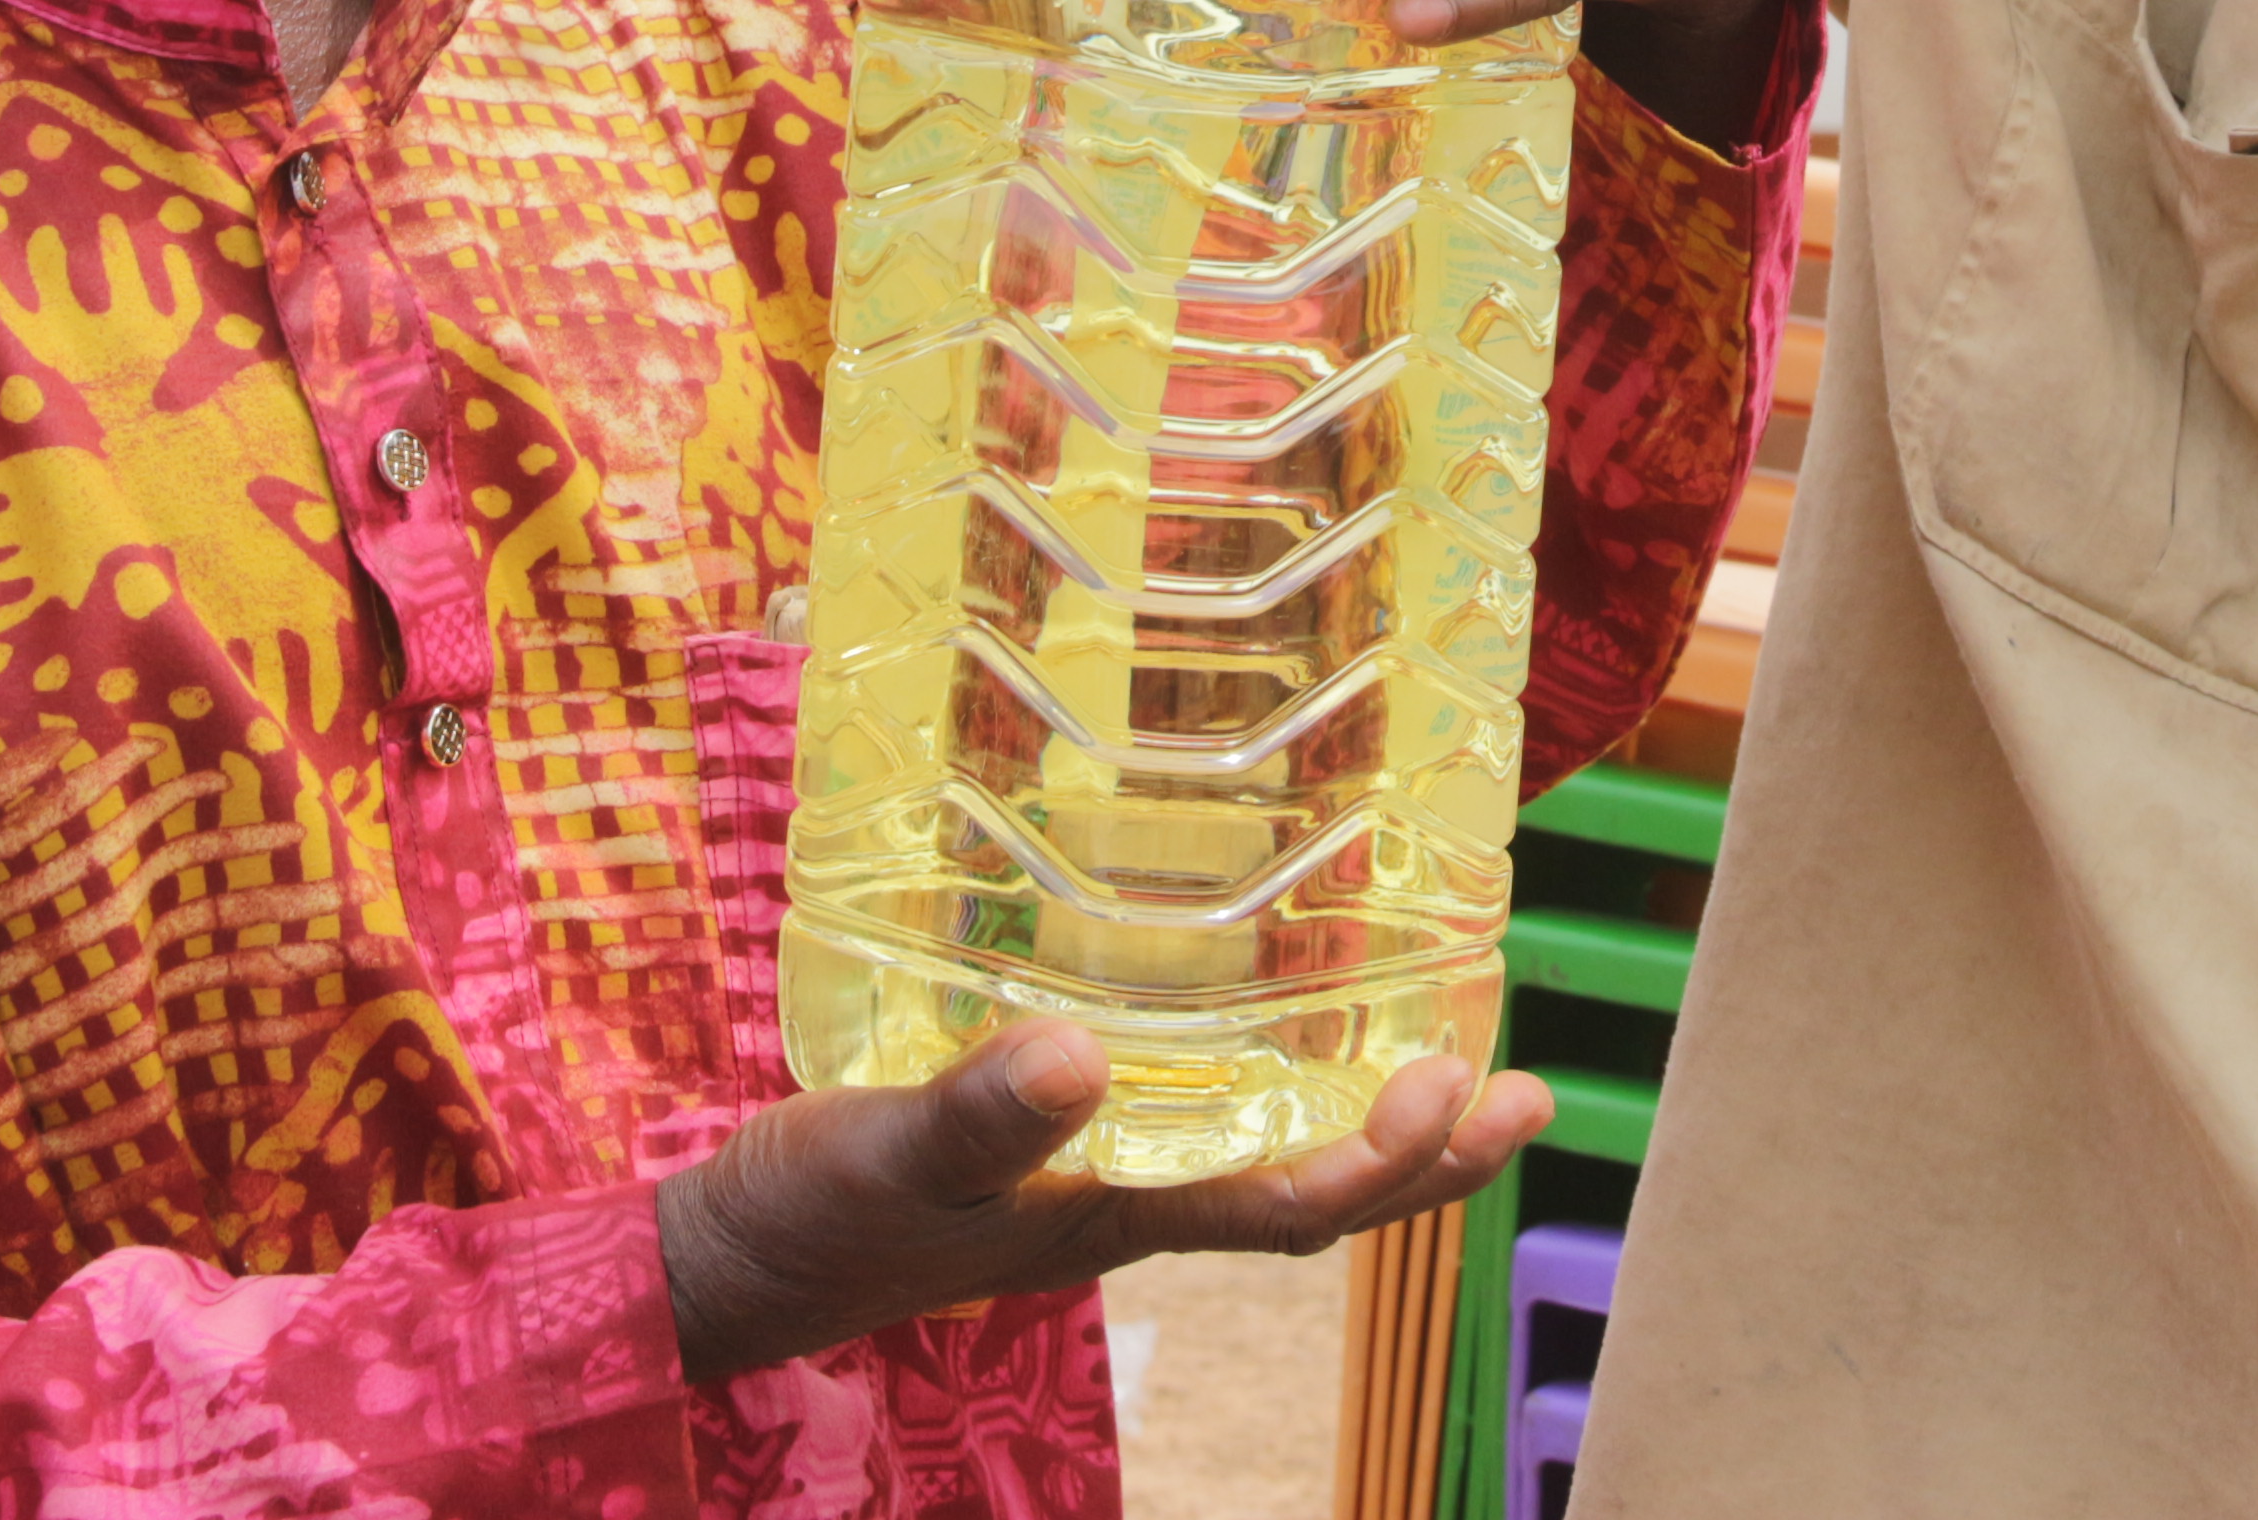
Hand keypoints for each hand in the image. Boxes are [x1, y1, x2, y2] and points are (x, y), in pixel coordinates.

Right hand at [653, 1020, 1544, 1379]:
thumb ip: (979, 1118)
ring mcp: (1102, 1172)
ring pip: (1267, 1145)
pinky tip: (1265, 1005)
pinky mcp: (1055, 1133)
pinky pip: (1190, 1104)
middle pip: (1316, 1185)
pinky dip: (1254, 1067)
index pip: (1295, 1204)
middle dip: (1428, 1152)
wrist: (729, 1253)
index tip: (1467, 1093)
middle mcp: (1138, 1198)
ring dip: (1362, 1110)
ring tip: (1448, 1046)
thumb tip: (1085, 1060)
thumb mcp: (890, 1159)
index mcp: (1122, 1217)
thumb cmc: (813, 1220)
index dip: (1391, 1162)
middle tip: (1528, 1091)